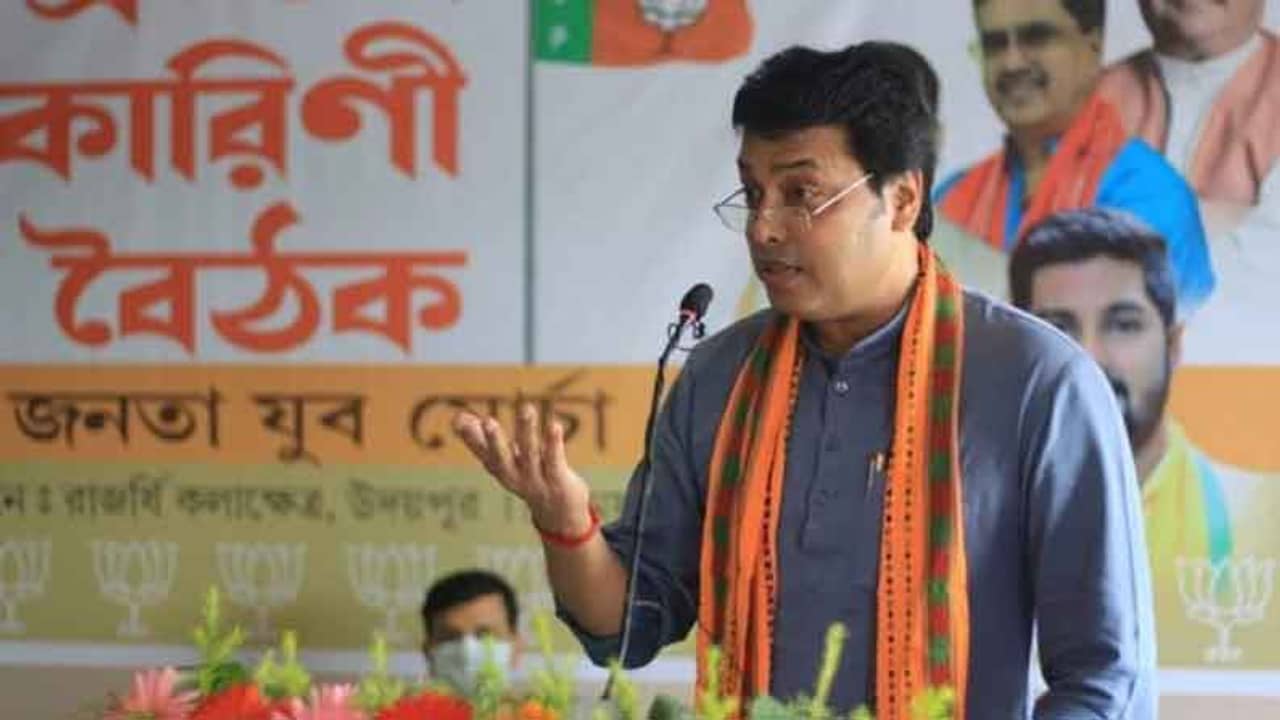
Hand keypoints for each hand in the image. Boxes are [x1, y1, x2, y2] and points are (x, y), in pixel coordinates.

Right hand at [451, 403, 593, 536]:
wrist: (559, 513)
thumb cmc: (527, 477)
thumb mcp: (503, 460)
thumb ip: (481, 439)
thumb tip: (456, 417)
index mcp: (499, 469)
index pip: (481, 452)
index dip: (470, 437)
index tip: (458, 419)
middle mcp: (514, 476)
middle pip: (502, 458)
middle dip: (494, 440)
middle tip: (487, 421)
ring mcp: (536, 480)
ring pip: (531, 454)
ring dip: (527, 431)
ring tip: (527, 408)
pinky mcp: (558, 481)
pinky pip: (555, 460)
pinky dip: (553, 443)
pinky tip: (555, 425)